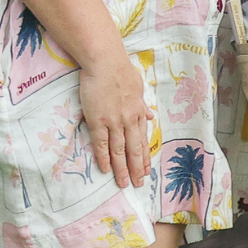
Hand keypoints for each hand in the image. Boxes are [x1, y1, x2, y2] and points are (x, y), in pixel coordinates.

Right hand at [80, 50, 153, 190]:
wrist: (106, 63)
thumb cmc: (121, 72)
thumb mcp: (138, 88)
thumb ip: (142, 105)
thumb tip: (149, 116)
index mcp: (138, 113)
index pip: (142, 140)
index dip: (144, 156)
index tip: (146, 170)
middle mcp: (129, 120)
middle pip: (134, 149)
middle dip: (136, 168)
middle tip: (139, 184)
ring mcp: (114, 122)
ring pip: (119, 150)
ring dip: (122, 169)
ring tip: (124, 183)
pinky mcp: (98, 120)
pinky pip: (101, 143)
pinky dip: (104, 157)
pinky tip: (105, 169)